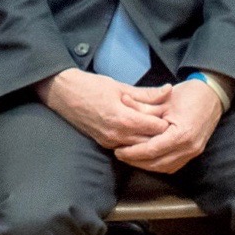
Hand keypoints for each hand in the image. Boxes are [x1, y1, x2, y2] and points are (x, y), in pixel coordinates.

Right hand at [35, 67, 169, 148]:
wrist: (63, 94)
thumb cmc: (91, 86)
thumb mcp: (121, 86)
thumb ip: (147, 94)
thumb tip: (168, 90)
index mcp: (123, 119)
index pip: (156, 128)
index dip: (166, 120)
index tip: (170, 113)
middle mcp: (117, 135)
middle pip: (150, 141)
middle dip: (160, 133)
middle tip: (167, 121)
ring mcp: (110, 142)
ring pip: (139, 148)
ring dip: (148, 139)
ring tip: (154, 126)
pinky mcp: (104, 143)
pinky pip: (127, 147)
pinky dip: (136, 141)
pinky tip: (140, 132)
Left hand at [113, 77, 222, 173]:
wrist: (213, 96)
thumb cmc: (190, 94)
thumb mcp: (164, 99)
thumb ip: (143, 106)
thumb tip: (122, 102)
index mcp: (182, 134)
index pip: (152, 150)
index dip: (133, 152)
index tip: (118, 150)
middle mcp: (189, 147)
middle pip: (157, 163)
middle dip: (136, 161)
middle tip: (120, 154)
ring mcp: (193, 152)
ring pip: (164, 167)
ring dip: (146, 165)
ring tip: (130, 157)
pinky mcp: (194, 153)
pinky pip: (173, 166)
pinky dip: (158, 165)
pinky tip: (147, 159)